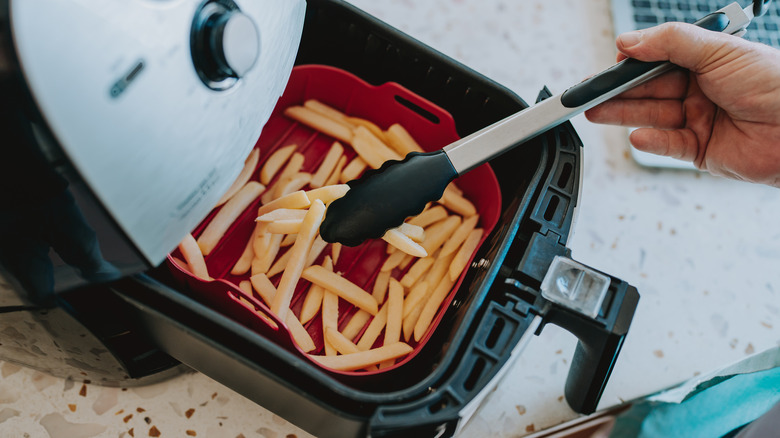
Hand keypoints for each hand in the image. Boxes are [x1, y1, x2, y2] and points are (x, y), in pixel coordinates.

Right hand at [584, 22, 779, 187]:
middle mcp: (701, 89)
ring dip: (624, 114)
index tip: (610, 65)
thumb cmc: (776, 85)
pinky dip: (651, 141)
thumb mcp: (719, 51)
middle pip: (649, 89)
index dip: (632, 63)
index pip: (658, 60)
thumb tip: (630, 42)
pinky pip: (669, 144)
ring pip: (653, 116)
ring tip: (596, 112)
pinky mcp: (702, 150)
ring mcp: (701, 120)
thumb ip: (670, 43)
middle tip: (589, 93)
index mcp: (707, 61)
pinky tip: (637, 135)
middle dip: (618, 91)